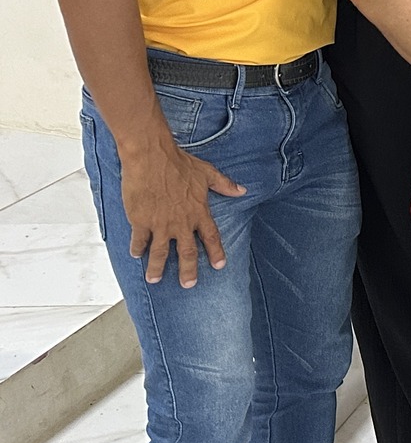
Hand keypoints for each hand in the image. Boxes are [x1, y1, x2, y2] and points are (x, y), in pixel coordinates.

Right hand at [120, 131, 245, 287]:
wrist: (151, 157)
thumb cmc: (179, 163)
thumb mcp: (207, 173)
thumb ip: (224, 185)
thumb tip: (242, 190)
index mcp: (199, 212)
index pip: (211, 237)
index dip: (216, 252)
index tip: (219, 266)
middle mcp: (181, 222)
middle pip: (186, 252)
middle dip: (188, 270)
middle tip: (188, 285)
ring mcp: (160, 223)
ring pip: (160, 252)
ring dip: (157, 267)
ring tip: (155, 279)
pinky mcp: (140, 220)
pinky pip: (139, 240)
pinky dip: (138, 248)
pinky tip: (136, 255)